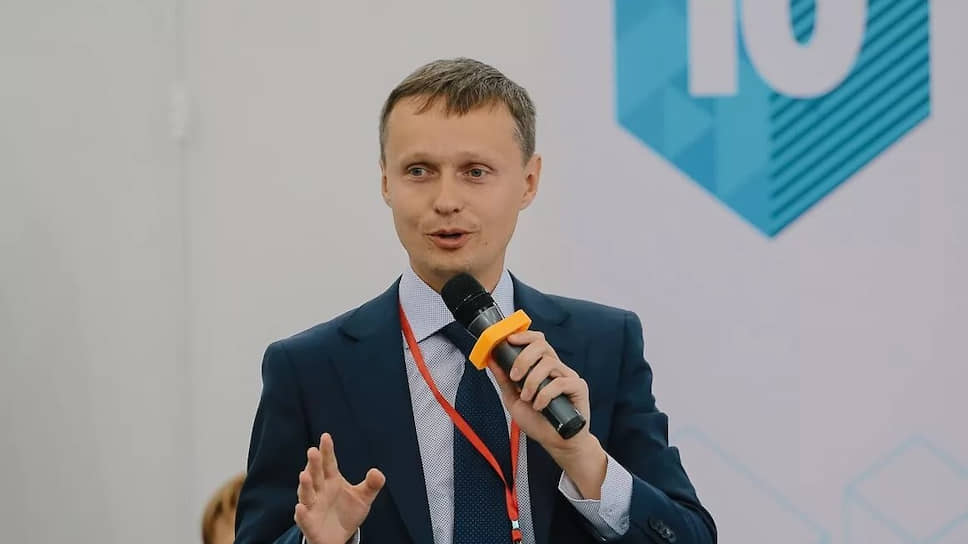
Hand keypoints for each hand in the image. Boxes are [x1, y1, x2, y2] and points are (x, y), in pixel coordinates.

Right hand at [295, 433, 385, 543]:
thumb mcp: (363, 498)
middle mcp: (320, 491)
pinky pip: (304, 518)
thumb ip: (372, 485)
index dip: (327, 451)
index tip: (326, 436)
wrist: (339, 537)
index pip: (329, 463)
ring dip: (305, 485)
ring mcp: (313, 506)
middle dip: (314, 464)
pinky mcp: (309, 523)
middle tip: (313, 451)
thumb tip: (377, 472)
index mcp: (332, 480)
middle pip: (316, 475)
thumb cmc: (347, 512)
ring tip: (305, 475)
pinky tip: (300, 508)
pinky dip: (301, 513)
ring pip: (307, 494)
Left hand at [489, 331, 606, 497]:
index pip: (536, 341)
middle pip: (542, 345)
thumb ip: (504, 380)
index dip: (524, 336)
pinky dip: (545, 395)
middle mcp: (556, 368)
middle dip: (523, 359)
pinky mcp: (578, 387)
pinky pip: (560, 382)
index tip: (509, 341)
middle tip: (515, 377)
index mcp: (541, 367)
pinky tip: (540, 406)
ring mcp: (568, 376)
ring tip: (528, 398)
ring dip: (532, 381)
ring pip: (549, 363)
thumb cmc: (538, 422)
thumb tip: (491, 359)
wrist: (556, 443)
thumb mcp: (513, 400)